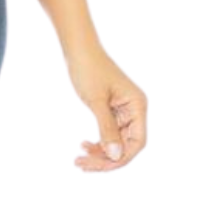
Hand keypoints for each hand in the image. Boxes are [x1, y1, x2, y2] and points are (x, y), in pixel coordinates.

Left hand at [65, 45, 147, 170]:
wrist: (79, 50)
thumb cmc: (89, 70)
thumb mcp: (96, 102)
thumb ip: (107, 129)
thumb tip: (116, 156)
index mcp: (137, 105)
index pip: (137, 142)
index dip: (121, 157)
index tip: (100, 165)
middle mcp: (135, 109)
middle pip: (126, 145)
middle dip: (106, 158)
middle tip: (81, 164)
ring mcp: (124, 111)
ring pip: (117, 142)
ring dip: (100, 153)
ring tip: (79, 160)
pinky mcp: (113, 111)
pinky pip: (109, 134)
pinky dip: (98, 143)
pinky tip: (84, 145)